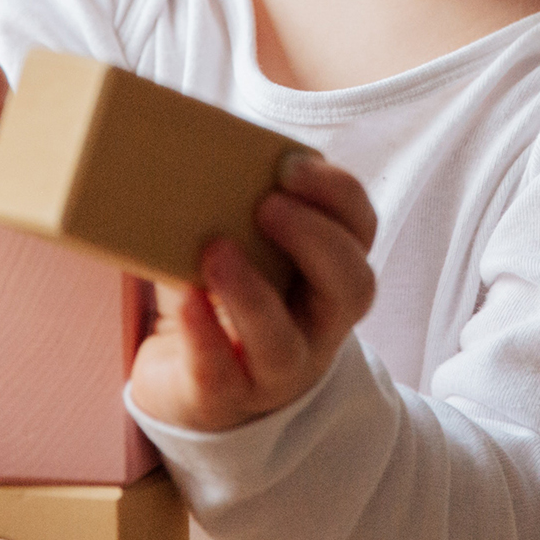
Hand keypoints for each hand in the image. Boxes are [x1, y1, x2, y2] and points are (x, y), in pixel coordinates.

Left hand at [130, 155, 377, 433]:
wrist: (187, 383)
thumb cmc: (220, 295)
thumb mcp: (236, 243)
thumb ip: (227, 202)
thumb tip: (178, 138)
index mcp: (330, 274)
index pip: (360, 230)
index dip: (337, 195)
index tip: (291, 164)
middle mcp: (318, 325)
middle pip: (351, 288)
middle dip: (315, 240)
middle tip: (267, 204)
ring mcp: (276, 372)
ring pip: (284, 344)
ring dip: (252, 292)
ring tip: (215, 250)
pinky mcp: (223, 400)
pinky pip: (220, 374)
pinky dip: (202, 335)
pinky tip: (183, 298)